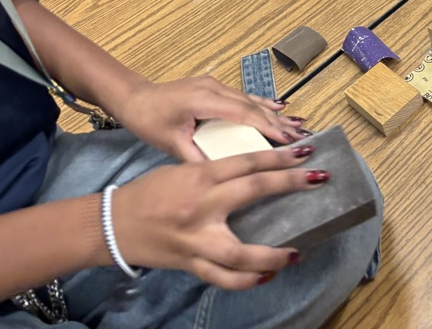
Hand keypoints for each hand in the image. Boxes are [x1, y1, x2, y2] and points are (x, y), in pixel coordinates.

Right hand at [112, 146, 328, 287]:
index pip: (245, 161)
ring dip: (272, 254)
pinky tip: (267, 275)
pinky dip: (248, 279)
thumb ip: (215, 173)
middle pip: (252, 191)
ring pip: (240, 252)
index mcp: (198, 176)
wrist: (112, 224)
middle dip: (289, 185)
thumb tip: (252, 174)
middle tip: (319, 179)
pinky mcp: (190, 263)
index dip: (278, 157)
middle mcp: (200, 206)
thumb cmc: (149, 192)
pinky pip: (223, 278)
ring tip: (296, 252)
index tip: (304, 152)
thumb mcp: (182, 169)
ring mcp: (195, 239)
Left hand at [115, 75, 305, 159]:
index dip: (267, 126)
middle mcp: (213, 88)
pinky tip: (278, 107)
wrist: (134, 98)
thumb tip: (224, 172)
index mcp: (203, 100)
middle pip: (252, 105)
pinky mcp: (213, 87)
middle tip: (302, 136)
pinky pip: (242, 96)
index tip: (287, 140)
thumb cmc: (149, 121)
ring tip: (298, 125)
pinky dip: (261, 104)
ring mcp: (214, 85)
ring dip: (274, 113)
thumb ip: (197, 156)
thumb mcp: (171, 144)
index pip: (242, 113)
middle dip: (278, 121)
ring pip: (250, 100)